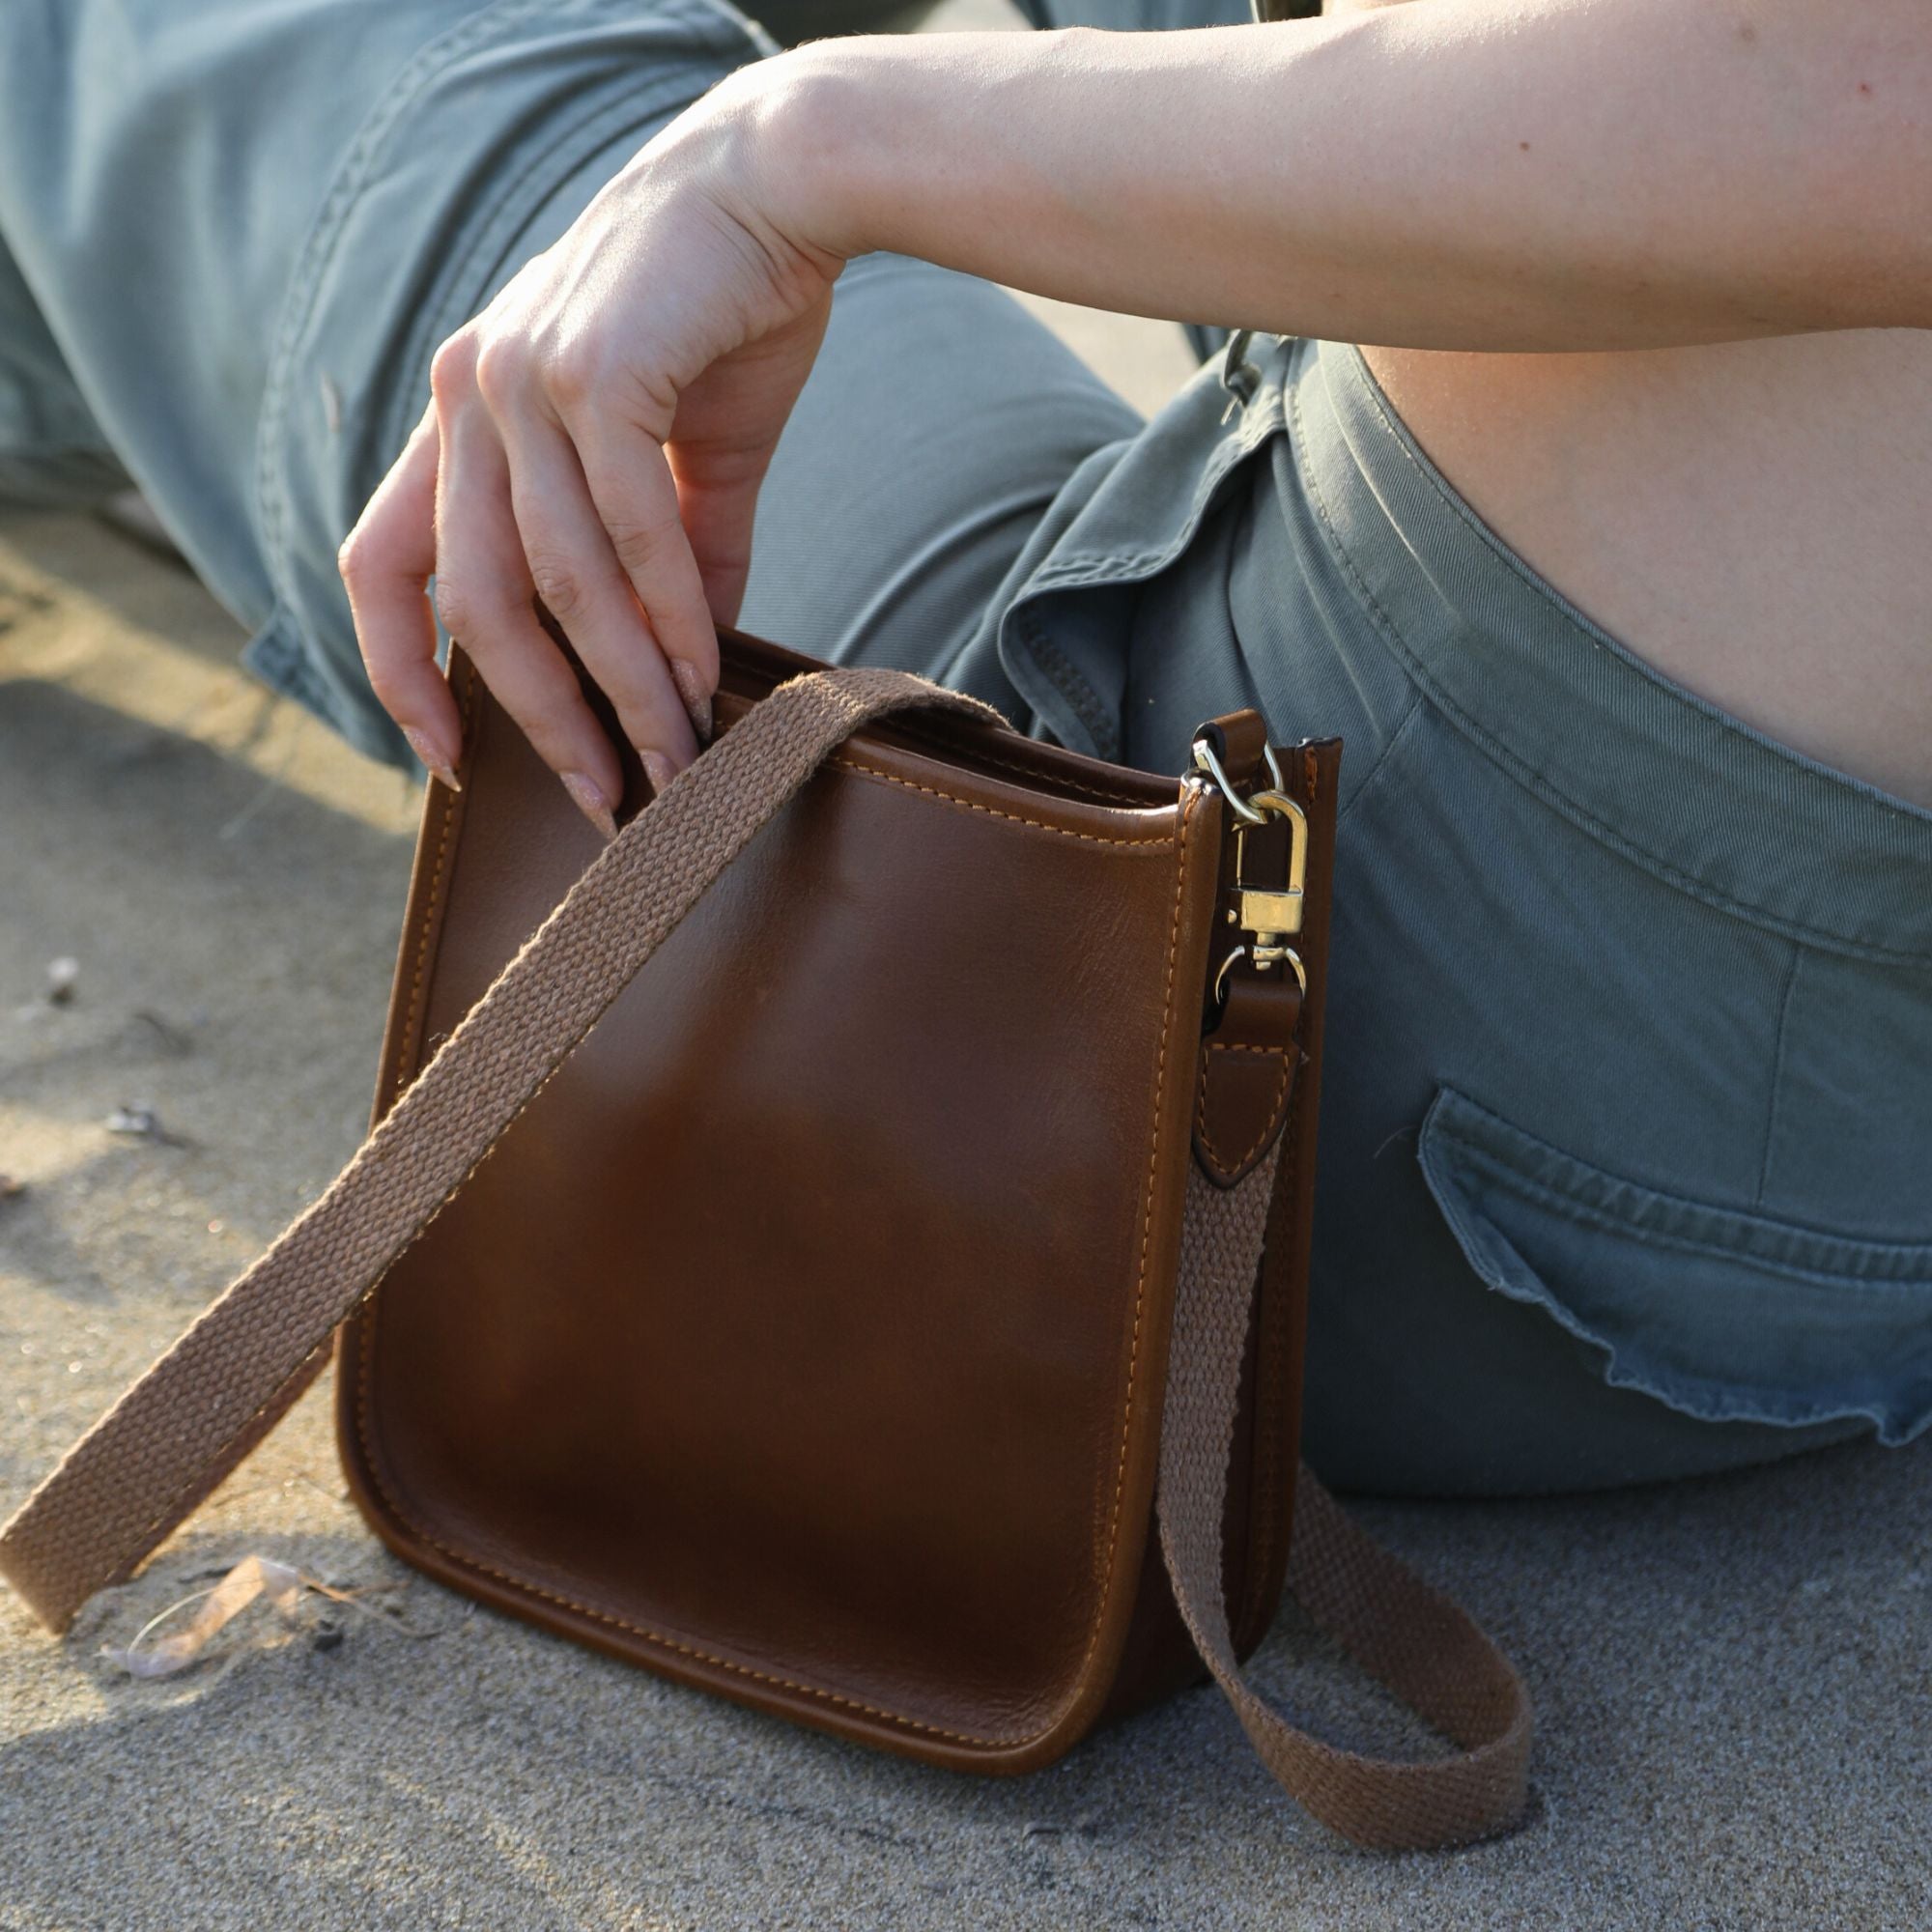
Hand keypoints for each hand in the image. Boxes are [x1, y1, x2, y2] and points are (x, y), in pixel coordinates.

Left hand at [337, 62, 843, 833]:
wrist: (773, 186)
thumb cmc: (718, 318)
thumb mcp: (678, 458)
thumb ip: (671, 558)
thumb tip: (688, 665)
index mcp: (461, 416)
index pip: (383, 563)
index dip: (398, 673)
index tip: (449, 763)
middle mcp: (467, 394)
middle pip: (474, 601)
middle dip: (541, 718)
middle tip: (605, 797)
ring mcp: (518, 377)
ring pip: (556, 578)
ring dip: (620, 684)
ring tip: (674, 756)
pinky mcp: (593, 368)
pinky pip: (627, 528)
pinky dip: (666, 613)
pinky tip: (702, 670)